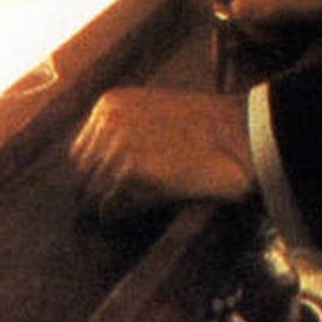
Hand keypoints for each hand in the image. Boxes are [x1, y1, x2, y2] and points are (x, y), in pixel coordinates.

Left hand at [70, 86, 257, 216]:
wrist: (242, 134)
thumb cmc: (209, 127)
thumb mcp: (157, 111)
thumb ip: (125, 128)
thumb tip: (101, 164)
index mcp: (110, 104)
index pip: (80, 149)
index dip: (94, 172)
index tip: (106, 187)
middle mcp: (107, 123)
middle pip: (83, 172)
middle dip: (97, 190)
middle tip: (114, 206)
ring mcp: (117, 148)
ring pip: (94, 193)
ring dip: (111, 205)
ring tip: (129, 212)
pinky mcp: (132, 175)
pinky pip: (111, 208)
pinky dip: (121, 216)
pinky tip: (138, 216)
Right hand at [227, 0, 321, 39]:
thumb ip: (279, 10)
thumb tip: (237, 13)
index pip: (242, 6)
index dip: (257, 30)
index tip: (285, 41)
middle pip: (253, 12)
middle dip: (273, 32)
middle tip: (304, 39)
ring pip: (268, 16)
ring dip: (287, 32)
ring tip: (316, 33)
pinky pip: (284, 14)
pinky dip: (297, 28)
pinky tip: (317, 30)